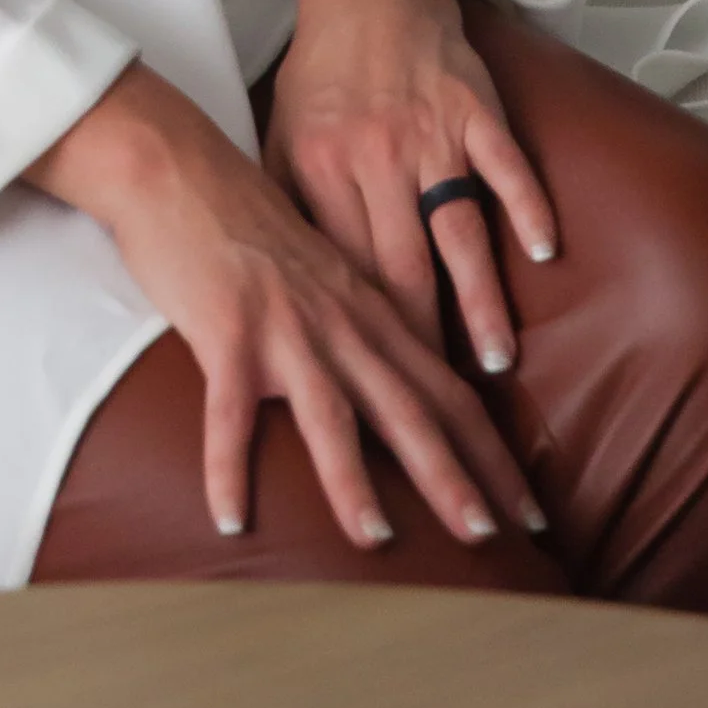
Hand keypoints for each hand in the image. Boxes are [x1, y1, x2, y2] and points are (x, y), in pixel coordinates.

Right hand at [24, 58, 542, 553]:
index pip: (449, 391)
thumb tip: (391, 387)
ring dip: (354, 481)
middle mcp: (340, 322)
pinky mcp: (225, 330)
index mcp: (370, 312)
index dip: (491, 452)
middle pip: (411, 407)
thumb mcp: (323, 274)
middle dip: (455, 475)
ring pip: (330, 413)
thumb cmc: (246, 223)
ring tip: (377, 540)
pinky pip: (228, 414)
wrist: (179, 167)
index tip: (528, 509)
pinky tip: (230, 520)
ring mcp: (284, 327)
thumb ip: (358, 326)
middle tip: (491, 538)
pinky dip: (228, 468)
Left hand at [265, 0, 558, 377]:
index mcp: (320, 169)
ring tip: (496, 363)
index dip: (363, 340)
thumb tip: (284, 293)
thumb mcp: (280, 135)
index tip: (377, 398)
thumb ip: (286, 207)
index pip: (344, 274)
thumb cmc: (321, 70)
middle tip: (444, 412)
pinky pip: (505, 163)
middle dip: (423, 345)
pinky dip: (527, 205)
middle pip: (401, 266)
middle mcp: (375, 156)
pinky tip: (543, 253)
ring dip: (477, 299)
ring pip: (456, 228)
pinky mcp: (475, 106)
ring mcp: (430, 131)